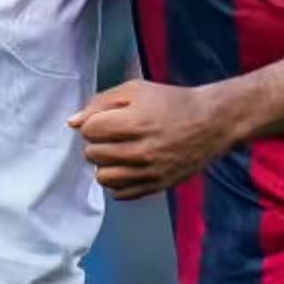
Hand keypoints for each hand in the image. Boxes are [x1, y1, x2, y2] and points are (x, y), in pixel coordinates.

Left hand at [69, 79, 233, 199]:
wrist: (211, 123)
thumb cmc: (171, 102)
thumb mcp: (136, 89)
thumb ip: (100, 102)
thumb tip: (72, 123)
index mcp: (134, 122)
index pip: (89, 130)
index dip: (95, 122)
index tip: (109, 119)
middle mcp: (141, 151)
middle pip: (92, 154)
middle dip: (98, 142)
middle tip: (115, 135)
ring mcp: (149, 172)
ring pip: (102, 177)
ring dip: (106, 164)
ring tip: (120, 152)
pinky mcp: (157, 187)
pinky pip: (120, 194)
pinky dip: (118, 181)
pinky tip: (128, 167)